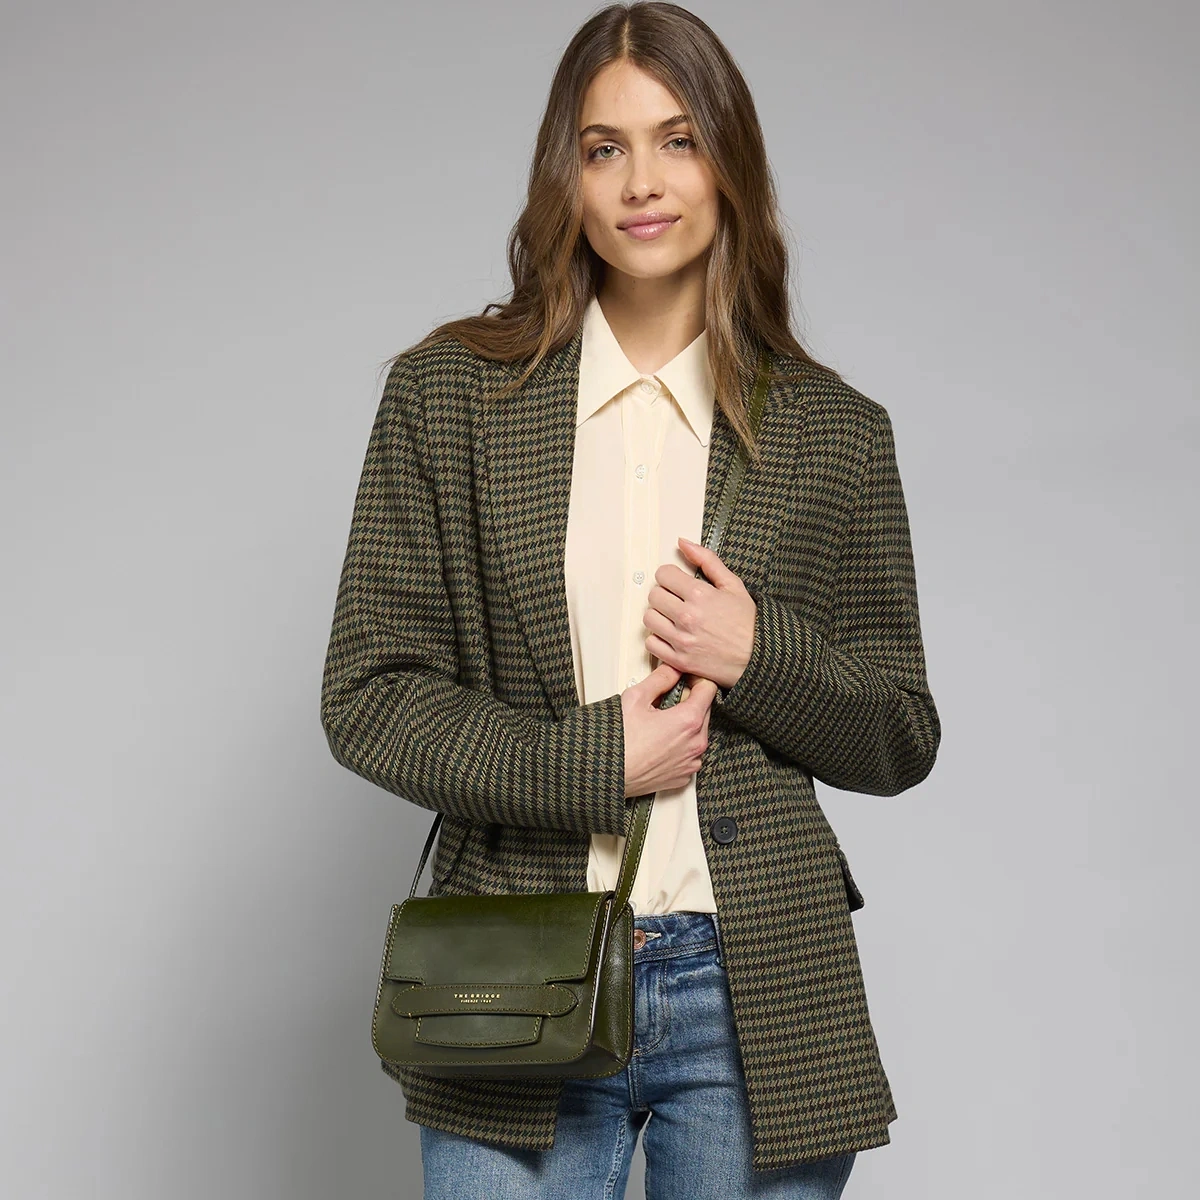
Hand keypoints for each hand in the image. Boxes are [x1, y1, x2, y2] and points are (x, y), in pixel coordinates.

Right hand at [620, 663, 717, 796]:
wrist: (606, 774)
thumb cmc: (618, 741)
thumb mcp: (636, 698)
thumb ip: (660, 678)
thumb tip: (672, 669)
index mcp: (689, 721)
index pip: (709, 689)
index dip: (696, 679)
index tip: (684, 680)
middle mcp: (696, 744)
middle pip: (705, 711)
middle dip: (689, 702)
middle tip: (664, 702)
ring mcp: (691, 763)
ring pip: (698, 734)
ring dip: (685, 726)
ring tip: (659, 725)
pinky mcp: (683, 776)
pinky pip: (689, 754)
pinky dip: (680, 746)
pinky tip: (659, 743)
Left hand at [642, 537, 756, 690]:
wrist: (760, 657)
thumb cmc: (749, 623)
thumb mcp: (733, 585)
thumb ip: (707, 560)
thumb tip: (684, 544)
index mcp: (700, 595)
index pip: (663, 574)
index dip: (670, 575)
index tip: (677, 582)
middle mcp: (688, 617)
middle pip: (654, 595)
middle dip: (664, 594)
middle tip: (677, 599)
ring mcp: (682, 640)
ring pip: (649, 618)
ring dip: (659, 615)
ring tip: (674, 616)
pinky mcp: (679, 660)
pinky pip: (651, 643)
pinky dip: (658, 638)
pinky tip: (672, 634)